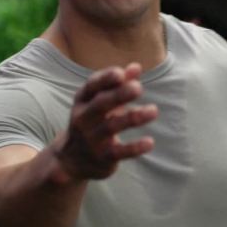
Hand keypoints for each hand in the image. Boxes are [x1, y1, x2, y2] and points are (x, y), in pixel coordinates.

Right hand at [55, 63, 156, 179]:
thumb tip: (136, 67)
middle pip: (101, 104)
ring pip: (112, 126)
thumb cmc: (92, 121)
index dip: (105, 79)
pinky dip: (134, 147)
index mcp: (83, 101)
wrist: (72, 160)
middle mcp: (84, 118)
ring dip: (133, 117)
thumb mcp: (100, 101)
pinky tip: (150, 142)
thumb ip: (119, 84)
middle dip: (119, 95)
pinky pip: (119, 152)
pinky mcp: (102, 157)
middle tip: (138, 88)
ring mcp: (92, 138)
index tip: (121, 73)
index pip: (92, 86)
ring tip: (153, 110)